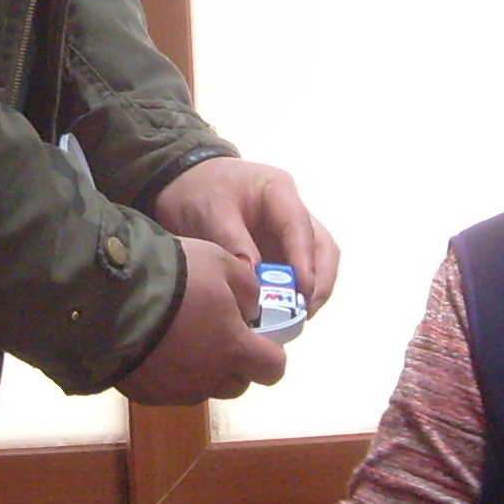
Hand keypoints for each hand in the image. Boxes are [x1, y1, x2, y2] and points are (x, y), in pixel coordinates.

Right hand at [121, 237, 286, 402]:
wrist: (111, 296)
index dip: (271, 354)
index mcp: (235, 349)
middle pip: (238, 383)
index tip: (257, 336)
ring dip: (202, 369)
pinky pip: (168, 388)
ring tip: (180, 337)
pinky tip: (154, 346)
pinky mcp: (144, 395)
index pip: (273, 369)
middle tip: (217, 332)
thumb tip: (252, 309)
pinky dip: (168, 373)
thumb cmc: (175, 276)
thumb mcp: (222, 263)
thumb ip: (248, 289)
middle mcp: (210, 379)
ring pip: (202, 387)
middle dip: (235, 362)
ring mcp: (175, 391)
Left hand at [150, 158, 340, 309]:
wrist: (181, 185)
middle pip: (322, 246)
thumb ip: (233, 242)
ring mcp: (287, 233)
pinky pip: (295, 274)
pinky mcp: (278, 251)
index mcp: (279, 190)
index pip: (300, 227)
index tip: (302, 290)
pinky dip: (293, 293)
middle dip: (320, 280)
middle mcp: (292, 211)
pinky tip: (282, 314)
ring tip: (296, 318)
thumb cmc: (198, 190)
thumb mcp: (210, 211)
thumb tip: (255, 278)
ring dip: (311, 290)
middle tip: (306, 311)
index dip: (305, 260)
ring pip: (316, 262)